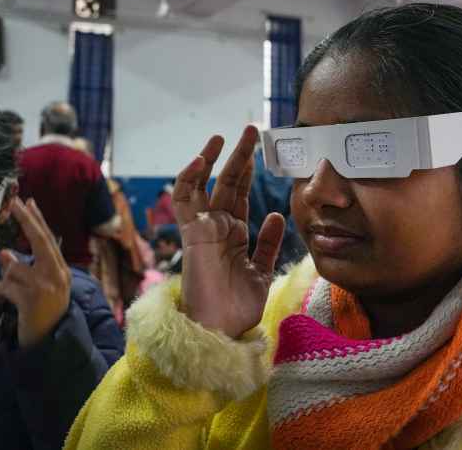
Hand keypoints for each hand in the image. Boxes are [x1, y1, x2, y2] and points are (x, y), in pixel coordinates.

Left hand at [0, 198, 71, 346]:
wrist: (51, 345)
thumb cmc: (42, 316)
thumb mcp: (37, 290)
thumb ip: (24, 271)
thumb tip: (5, 254)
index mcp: (60, 271)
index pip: (48, 240)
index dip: (38, 220)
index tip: (28, 202)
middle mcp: (57, 275)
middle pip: (40, 240)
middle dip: (27, 220)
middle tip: (16, 203)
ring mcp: (45, 286)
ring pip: (14, 268)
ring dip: (3, 281)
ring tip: (3, 296)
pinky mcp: (31, 299)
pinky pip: (5, 286)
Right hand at [175, 126, 285, 338]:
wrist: (219, 332)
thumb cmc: (236, 308)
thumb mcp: (261, 271)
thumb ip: (268, 244)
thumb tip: (277, 214)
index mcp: (232, 233)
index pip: (239, 194)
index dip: (247, 171)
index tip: (259, 149)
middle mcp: (217, 227)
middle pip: (227, 182)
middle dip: (238, 156)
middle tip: (250, 130)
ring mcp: (203, 228)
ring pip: (206, 185)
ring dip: (213, 159)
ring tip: (224, 136)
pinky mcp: (192, 233)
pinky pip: (184, 201)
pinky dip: (189, 178)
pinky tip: (202, 159)